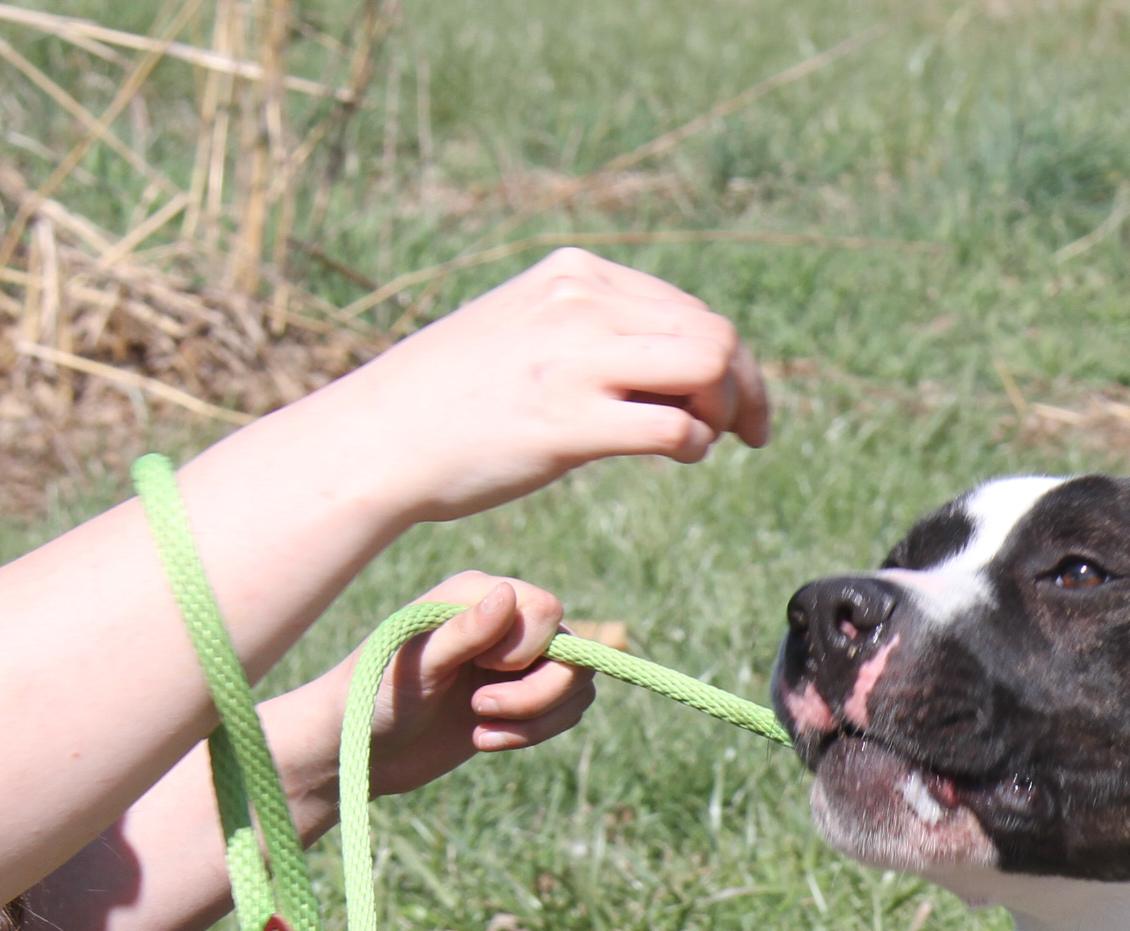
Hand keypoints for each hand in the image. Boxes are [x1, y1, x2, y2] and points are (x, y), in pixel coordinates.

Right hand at [304, 252, 774, 527]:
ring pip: (709, 368)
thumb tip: (675, 361)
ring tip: (705, 441)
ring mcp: (576, 359)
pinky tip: (676, 457)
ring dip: (726, 412)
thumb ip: (597, 331)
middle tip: (748, 434)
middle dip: (746, 388)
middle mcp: (581, 302)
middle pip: (715, 335)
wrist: (381, 438)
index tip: (736, 405)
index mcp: (575, 274)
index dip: (731, 360)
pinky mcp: (569, 420)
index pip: (689, 307)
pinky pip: (676, 427)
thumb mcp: (529, 332)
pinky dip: (694, 445)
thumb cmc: (455, 399)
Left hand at [339, 572, 595, 799]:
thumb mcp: (416, 665)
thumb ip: (463, 631)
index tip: (483, 668)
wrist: (358, 750)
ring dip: (538, 718)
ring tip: (482, 731)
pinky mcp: (520, 703)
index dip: (529, 646)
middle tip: (480, 708)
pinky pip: (565, 712)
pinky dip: (535, 733)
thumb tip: (509, 594)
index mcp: (474, 598)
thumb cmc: (372, 697)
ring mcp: (515, 665)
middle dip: (539, 692)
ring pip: (576, 684)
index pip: (546, 609)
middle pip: (572, 650)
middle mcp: (502, 625)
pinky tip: (484, 740)